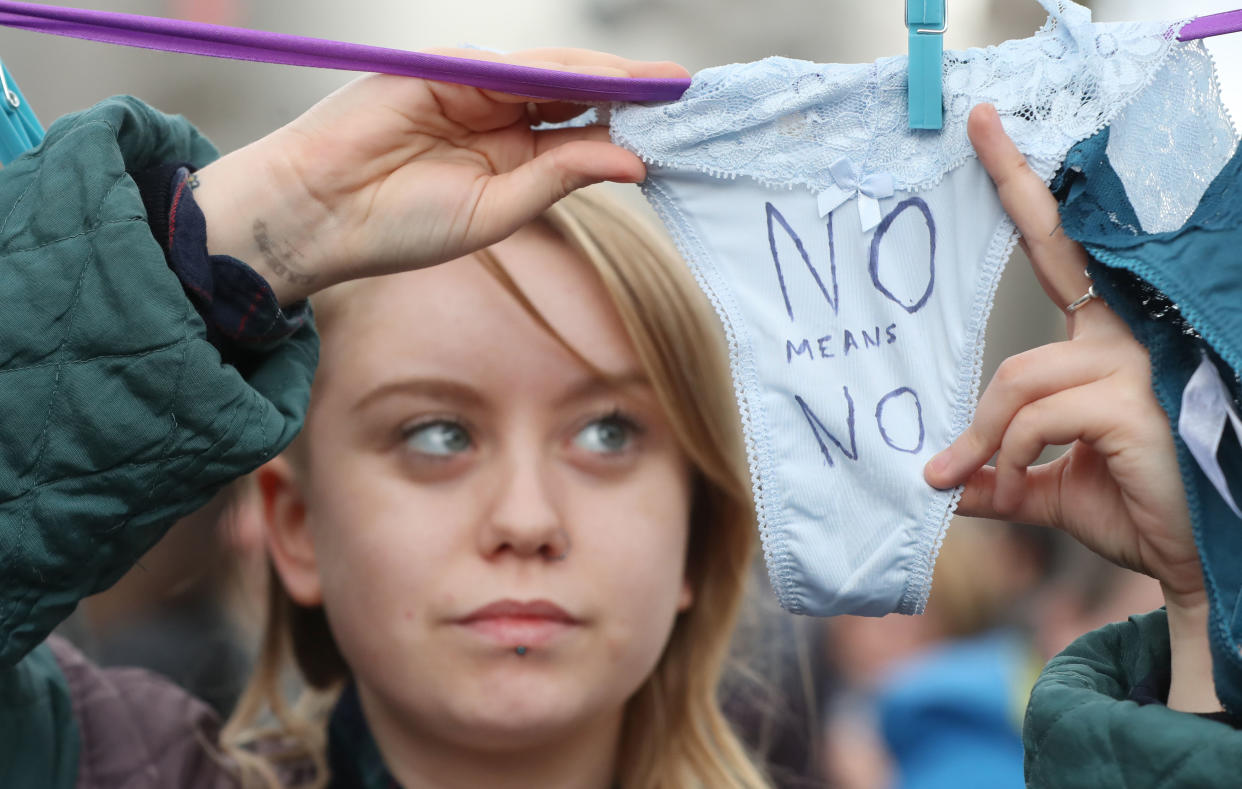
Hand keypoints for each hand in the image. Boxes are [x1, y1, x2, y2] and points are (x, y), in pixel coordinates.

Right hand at [192, 48, 688, 303]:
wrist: (322, 214)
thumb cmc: (401, 227)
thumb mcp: (497, 212)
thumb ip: (560, 178)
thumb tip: (633, 162)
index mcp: (513, 159)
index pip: (583, 135)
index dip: (631, 130)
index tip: (681, 132)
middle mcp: (501, 120)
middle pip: (580, 97)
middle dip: (632, 94)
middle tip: (687, 93)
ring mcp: (475, 91)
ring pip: (556, 77)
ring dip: (611, 76)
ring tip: (663, 84)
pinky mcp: (449, 70)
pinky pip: (516, 68)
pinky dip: (564, 73)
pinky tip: (608, 82)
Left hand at [923, 105, 1215, 709]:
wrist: (1195, 560)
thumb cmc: (1133, 509)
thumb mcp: (1045, 484)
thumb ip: (996, 469)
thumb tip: (937, 479)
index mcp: (1103, 342)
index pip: (1061, 254)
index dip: (1027, 190)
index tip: (990, 128)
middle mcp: (1124, 336)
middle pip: (1052, 256)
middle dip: (1014, 182)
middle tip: (976, 118)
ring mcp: (1132, 363)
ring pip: (1017, 375)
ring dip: (982, 436)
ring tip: (972, 480)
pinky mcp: (1129, 400)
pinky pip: (1034, 416)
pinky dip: (1008, 456)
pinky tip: (1018, 486)